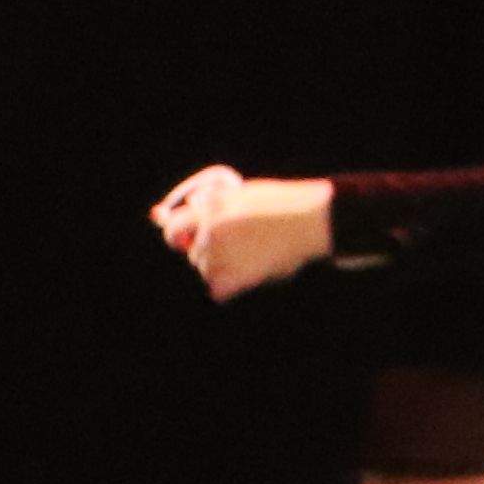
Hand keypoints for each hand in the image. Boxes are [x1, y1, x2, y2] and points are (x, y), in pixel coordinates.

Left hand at [148, 165, 334, 300]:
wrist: (310, 220)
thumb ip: (213, 202)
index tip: (181, 241)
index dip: (176, 236)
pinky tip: (244, 278)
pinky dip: (227, 288)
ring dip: (220, 269)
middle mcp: (209, 231)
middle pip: (193, 254)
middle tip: (233, 251)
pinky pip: (217, 290)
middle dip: (207, 254)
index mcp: (210, 207)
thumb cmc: (282, 205)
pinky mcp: (234, 276)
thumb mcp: (243, 193)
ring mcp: (220, 254)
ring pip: (207, 271)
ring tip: (249, 259)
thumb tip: (185, 206)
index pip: (173, 227)